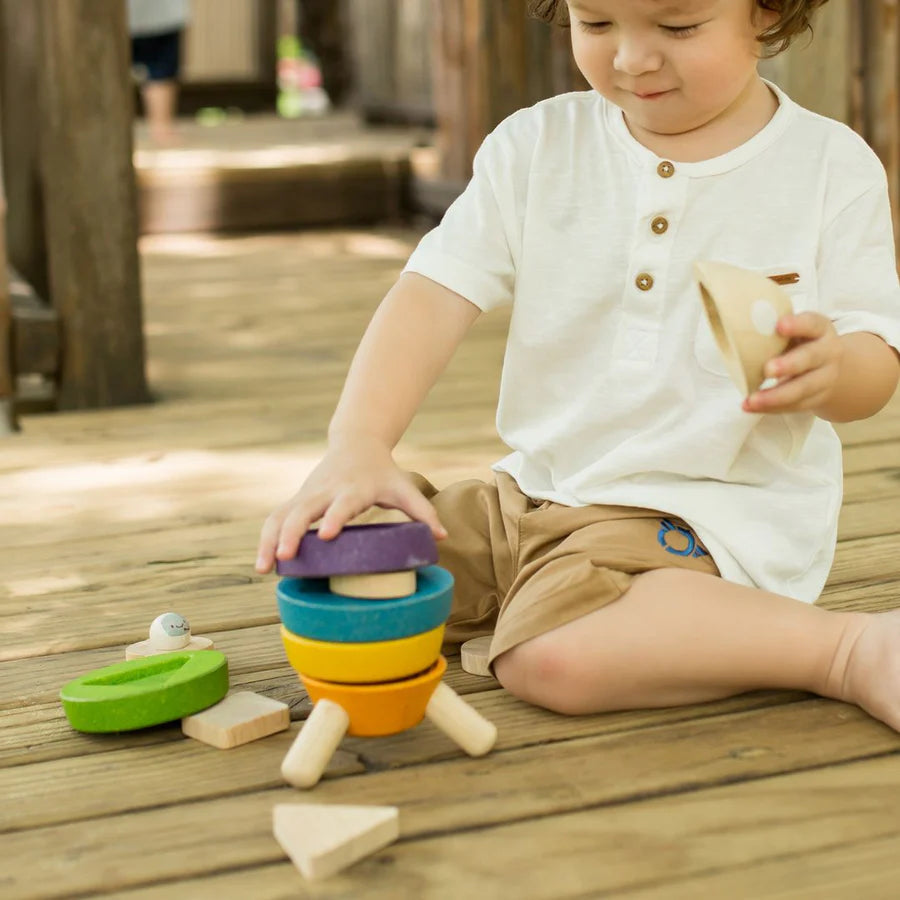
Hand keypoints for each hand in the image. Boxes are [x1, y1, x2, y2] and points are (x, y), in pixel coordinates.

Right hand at [255, 435, 446, 573]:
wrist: (356, 444)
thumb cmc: (382, 472)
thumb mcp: (403, 487)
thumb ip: (422, 511)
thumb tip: (442, 537)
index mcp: (352, 488)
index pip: (342, 503)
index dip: (334, 517)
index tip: (327, 535)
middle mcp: (325, 491)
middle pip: (302, 510)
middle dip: (292, 534)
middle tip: (284, 558)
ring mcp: (307, 495)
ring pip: (281, 516)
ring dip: (269, 541)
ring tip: (262, 569)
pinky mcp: (296, 500)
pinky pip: (275, 519)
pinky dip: (266, 539)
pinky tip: (262, 563)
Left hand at [742, 313, 843, 414]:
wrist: (828, 366)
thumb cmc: (799, 341)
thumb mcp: (794, 329)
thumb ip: (771, 326)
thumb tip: (731, 318)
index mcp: (820, 329)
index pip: (812, 323)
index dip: (797, 324)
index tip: (779, 325)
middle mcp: (827, 352)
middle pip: (811, 358)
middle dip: (789, 365)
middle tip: (767, 370)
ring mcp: (825, 377)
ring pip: (803, 388)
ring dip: (776, 396)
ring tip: (752, 400)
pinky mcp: (817, 398)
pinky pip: (795, 405)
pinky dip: (772, 408)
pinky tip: (752, 407)